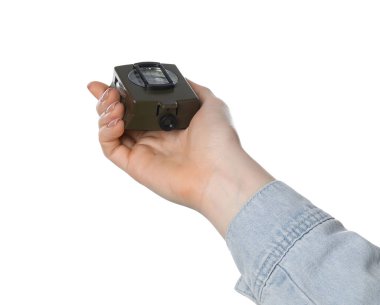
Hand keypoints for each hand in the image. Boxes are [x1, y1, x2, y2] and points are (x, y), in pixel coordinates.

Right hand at [87, 80, 272, 235]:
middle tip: (104, 90)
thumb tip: (177, 78)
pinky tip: (117, 121)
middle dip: (106, 99)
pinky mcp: (134, 165)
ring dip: (104, 113)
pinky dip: (105, 132)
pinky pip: (110, 147)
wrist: (219, 172)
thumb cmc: (219, 140)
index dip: (121, 92)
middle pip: (120, 116)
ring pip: (110, 130)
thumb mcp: (211, 104)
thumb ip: (192, 89)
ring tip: (115, 104)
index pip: (138, 105)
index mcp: (168, 122)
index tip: (110, 81)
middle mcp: (153, 136)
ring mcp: (143, 151)